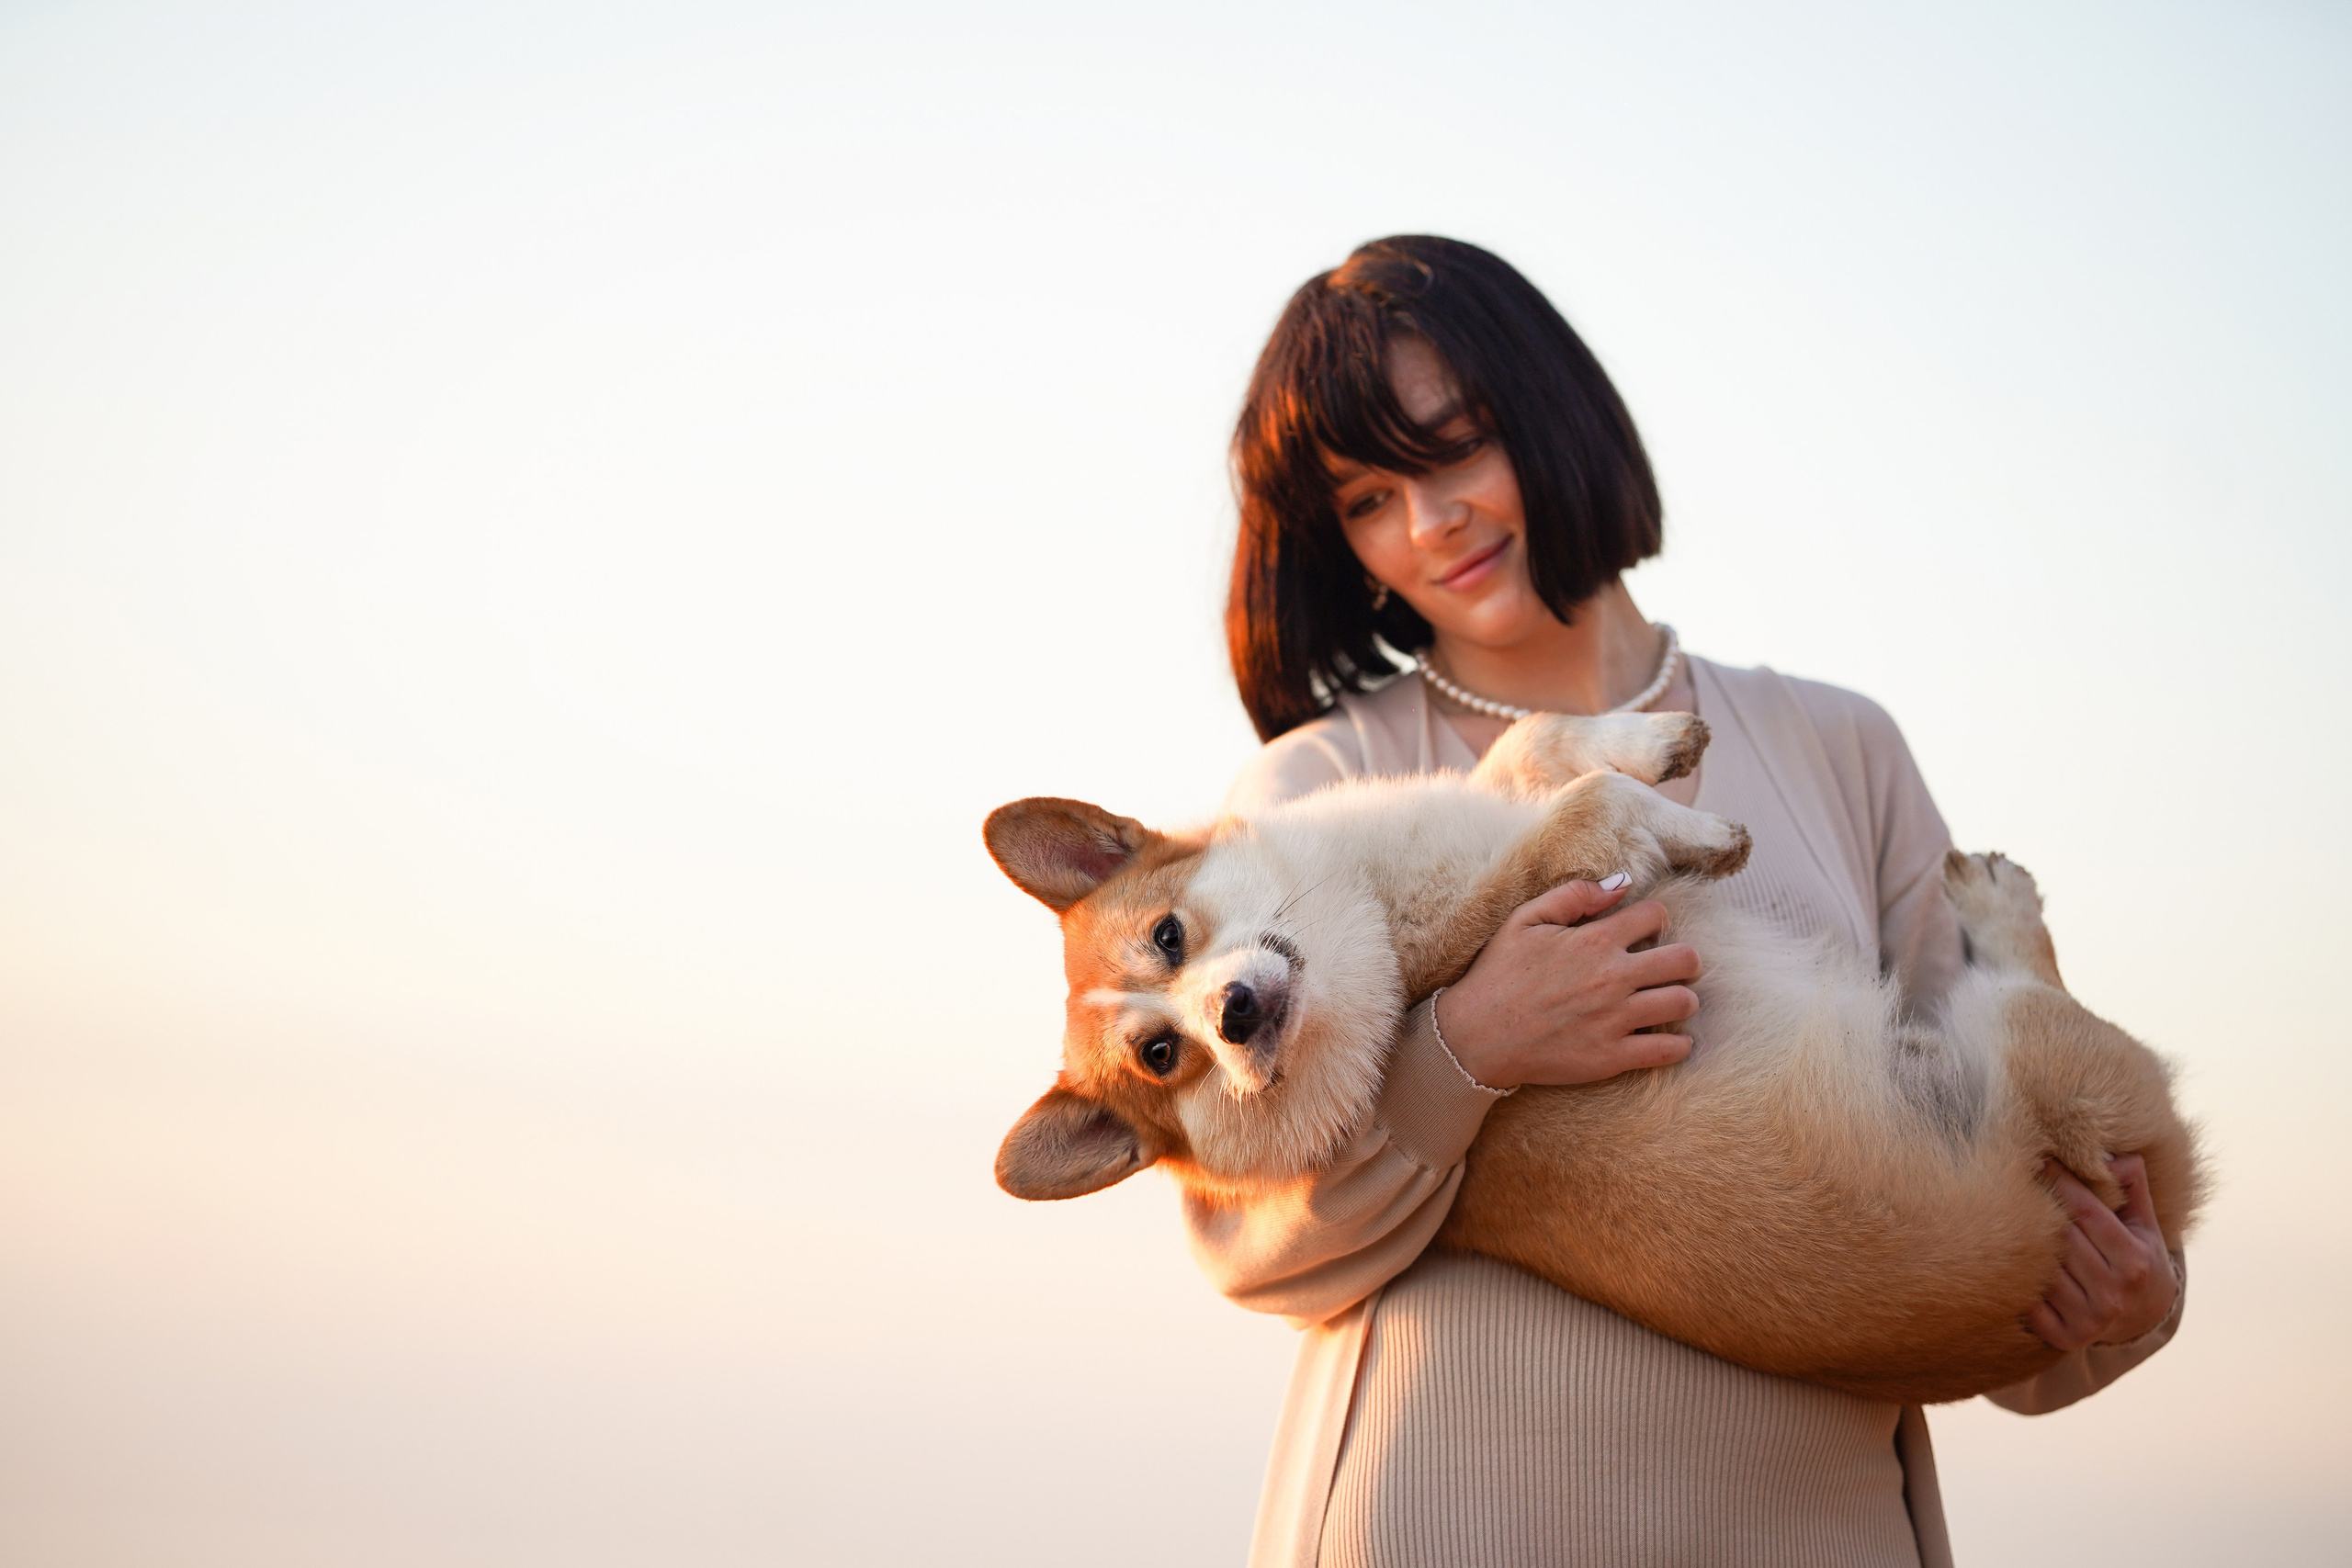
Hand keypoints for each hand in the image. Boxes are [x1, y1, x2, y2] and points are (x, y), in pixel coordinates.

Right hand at [1435, 878, 1700, 1090]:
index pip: (1656, 916)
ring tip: (1669, 1001)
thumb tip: (1621, 882)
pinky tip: (1670, 1039)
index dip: (1655, 920)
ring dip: (1683, 999)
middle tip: (1671, 967)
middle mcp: (1613, 978)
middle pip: (1685, 960)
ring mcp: (1616, 1019)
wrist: (1476, 1037)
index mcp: (1595, 941)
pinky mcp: (1613, 1057)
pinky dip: (1678, 1044)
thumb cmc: (1498, 975)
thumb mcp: (1525, 921)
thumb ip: (1575, 896)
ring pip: (1683, 1002)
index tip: (1646, 932)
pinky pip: (1669, 1050)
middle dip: (1685, 959)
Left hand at [2025, 1155, 2178, 1351]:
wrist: (2146, 1319)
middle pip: (2060, 1238)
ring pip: (2042, 1268)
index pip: (2087, 1213)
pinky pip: (2030, 1302)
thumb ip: (2133, 1188)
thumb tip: (2114, 1156)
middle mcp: (2114, 1293)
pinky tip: (2012, 1261)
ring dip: (2025, 1244)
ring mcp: (2090, 1319)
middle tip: (2014, 1179)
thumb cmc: (2140, 1259)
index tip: (2040, 1160)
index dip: (2061, 1184)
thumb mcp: (2146, 1225)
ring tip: (2008, 1217)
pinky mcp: (2066, 1337)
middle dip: (2039, 1208)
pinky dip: (2020, 1281)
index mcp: (2135, 1261)